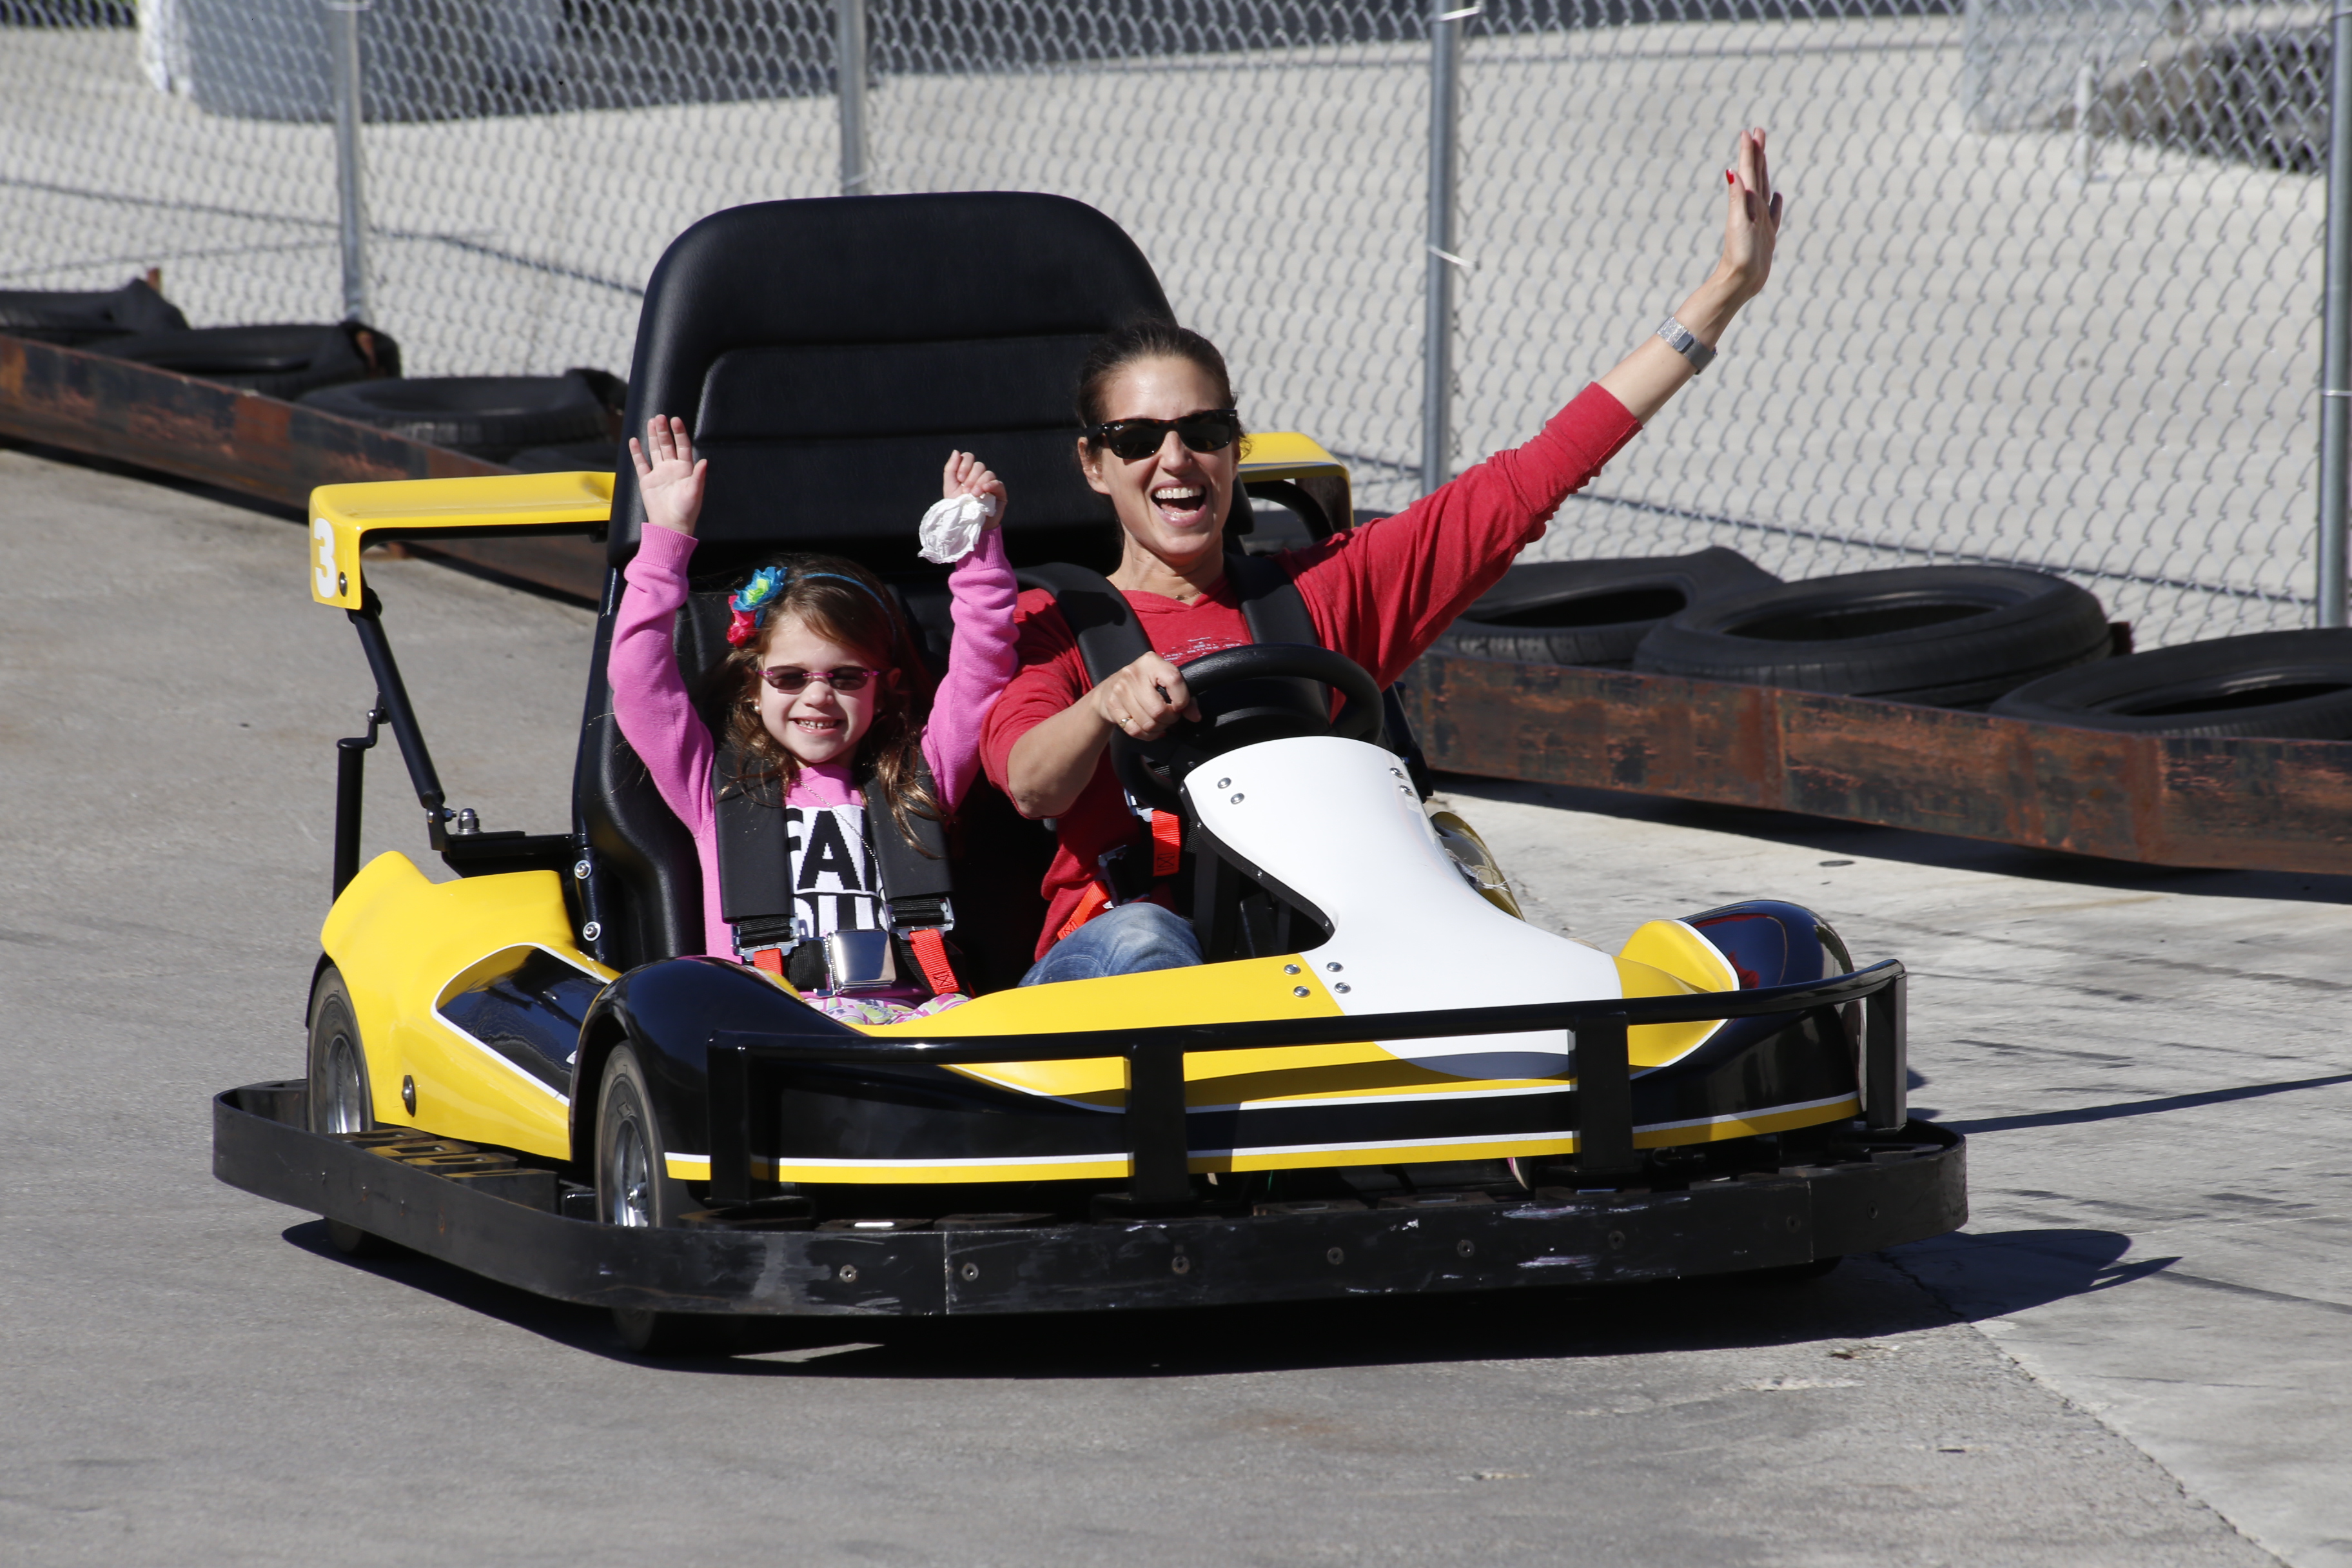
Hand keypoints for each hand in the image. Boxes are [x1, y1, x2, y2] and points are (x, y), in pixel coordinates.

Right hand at [630, 415, 706, 536]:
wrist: (670, 526)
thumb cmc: (686, 511)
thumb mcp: (695, 493)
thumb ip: (699, 476)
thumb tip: (705, 461)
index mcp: (685, 469)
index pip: (683, 446)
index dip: (679, 433)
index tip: (676, 420)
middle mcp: (672, 468)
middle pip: (667, 445)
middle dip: (664, 431)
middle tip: (660, 416)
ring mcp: (659, 473)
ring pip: (655, 450)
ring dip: (653, 436)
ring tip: (651, 422)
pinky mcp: (647, 481)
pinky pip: (641, 463)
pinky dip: (637, 452)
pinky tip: (634, 440)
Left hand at [942, 449, 1006, 528]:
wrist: (967, 525)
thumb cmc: (958, 507)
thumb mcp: (950, 487)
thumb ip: (950, 469)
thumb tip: (956, 451)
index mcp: (967, 472)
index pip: (968, 457)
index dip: (964, 464)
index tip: (960, 479)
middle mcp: (979, 476)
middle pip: (978, 465)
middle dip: (971, 477)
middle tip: (966, 491)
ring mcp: (990, 483)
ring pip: (988, 473)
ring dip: (979, 483)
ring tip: (974, 495)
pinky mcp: (999, 493)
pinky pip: (998, 482)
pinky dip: (991, 484)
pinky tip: (985, 490)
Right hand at [1090, 651, 1200, 741]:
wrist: (1109, 689)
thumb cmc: (1144, 685)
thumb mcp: (1164, 682)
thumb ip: (1185, 698)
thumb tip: (1195, 717)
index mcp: (1151, 662)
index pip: (1174, 680)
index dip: (1182, 700)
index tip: (1180, 706)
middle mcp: (1133, 673)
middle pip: (1159, 710)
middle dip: (1169, 719)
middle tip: (1169, 717)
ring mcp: (1120, 690)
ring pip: (1148, 723)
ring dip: (1158, 728)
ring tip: (1159, 722)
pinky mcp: (1112, 706)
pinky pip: (1135, 730)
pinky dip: (1146, 735)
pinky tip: (1149, 729)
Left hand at [1712, 127, 1783, 308]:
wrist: (1740, 282)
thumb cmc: (1739, 255)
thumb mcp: (1739, 223)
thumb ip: (1737, 197)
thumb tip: (1732, 170)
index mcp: (1746, 204)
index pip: (1747, 171)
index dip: (1748, 152)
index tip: (1748, 131)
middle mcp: (1752, 210)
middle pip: (1755, 175)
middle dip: (1756, 153)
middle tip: (1757, 132)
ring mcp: (1759, 222)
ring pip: (1762, 190)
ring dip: (1763, 171)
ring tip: (1763, 155)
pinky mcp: (1766, 236)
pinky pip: (1772, 214)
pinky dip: (1774, 203)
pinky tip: (1776, 196)